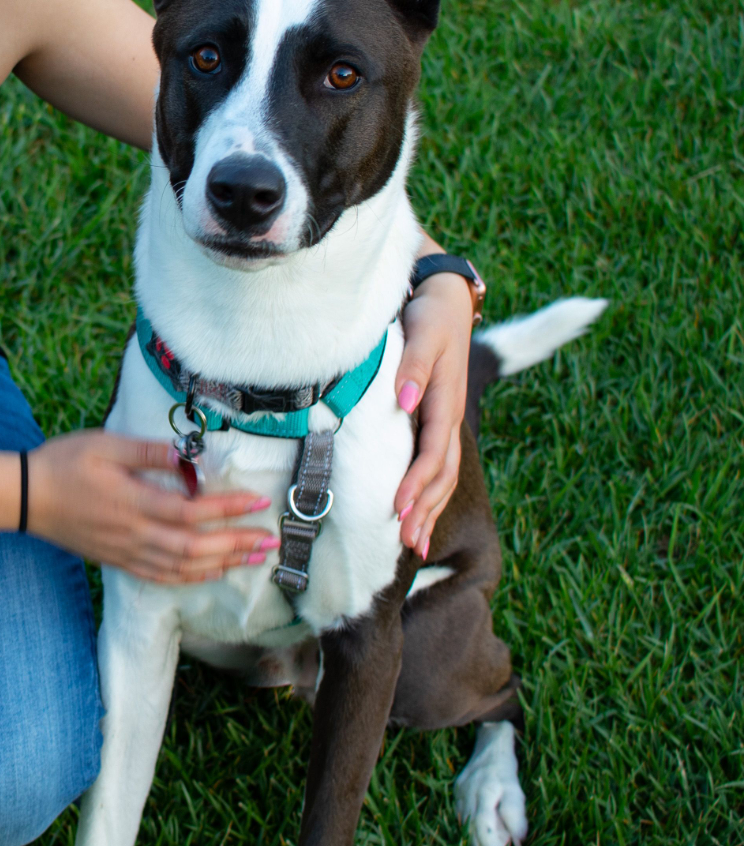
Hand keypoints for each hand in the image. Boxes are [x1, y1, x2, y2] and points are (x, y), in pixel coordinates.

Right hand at [26, 431, 274, 583]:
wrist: (26, 498)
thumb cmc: (64, 464)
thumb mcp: (104, 445)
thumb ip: (148, 452)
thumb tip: (188, 453)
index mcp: (133, 503)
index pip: (191, 513)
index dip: (226, 510)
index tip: (256, 503)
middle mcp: (134, 534)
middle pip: (195, 548)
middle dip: (236, 545)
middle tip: (270, 541)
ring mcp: (126, 552)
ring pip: (182, 568)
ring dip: (222, 565)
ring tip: (253, 559)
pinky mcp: (118, 561)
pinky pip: (161, 577)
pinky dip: (191, 578)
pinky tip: (210, 573)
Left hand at [394, 272, 472, 557]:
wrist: (445, 300)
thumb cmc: (429, 317)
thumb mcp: (422, 334)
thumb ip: (412, 366)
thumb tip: (405, 401)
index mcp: (443, 401)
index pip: (432, 453)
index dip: (416, 483)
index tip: (398, 508)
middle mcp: (447, 417)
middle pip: (441, 474)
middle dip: (425, 509)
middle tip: (406, 541)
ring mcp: (445, 422)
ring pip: (443, 476)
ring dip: (430, 510)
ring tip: (416, 545)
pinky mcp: (436, 422)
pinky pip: (437, 466)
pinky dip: (429, 495)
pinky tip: (418, 518)